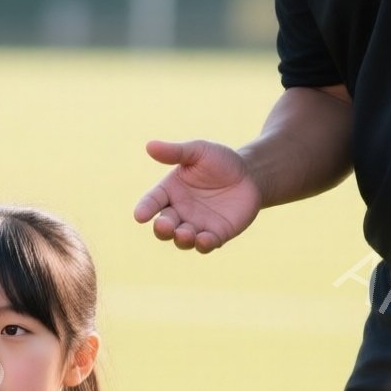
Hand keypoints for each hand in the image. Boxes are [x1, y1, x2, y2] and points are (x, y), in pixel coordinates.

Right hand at [133, 139, 262, 253]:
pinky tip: (204, 240)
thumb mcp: (198, 151)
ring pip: (182, 239)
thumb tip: (150, 145)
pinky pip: (206, 244)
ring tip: (184, 234)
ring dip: (181, 239)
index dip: (145, 209)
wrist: (250, 175)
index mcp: (170, 191)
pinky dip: (203, 245)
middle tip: (164, 226)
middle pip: (164, 225)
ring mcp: (197, 225)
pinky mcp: (217, 234)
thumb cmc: (220, 161)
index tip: (139, 216)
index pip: (152, 201)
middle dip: (162, 228)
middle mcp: (179, 211)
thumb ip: (175, 152)